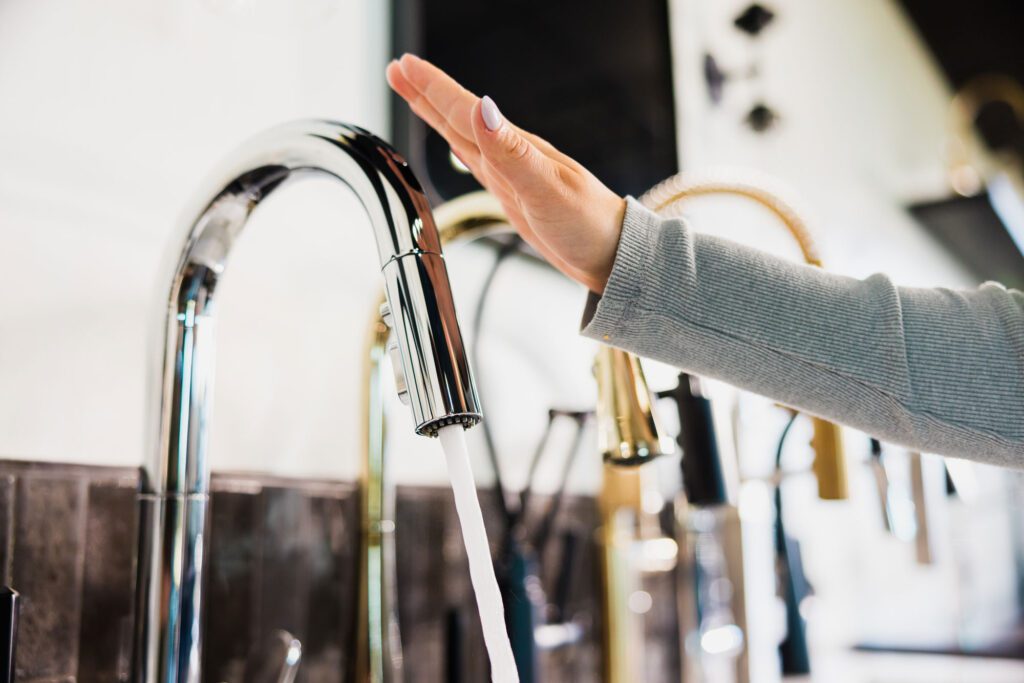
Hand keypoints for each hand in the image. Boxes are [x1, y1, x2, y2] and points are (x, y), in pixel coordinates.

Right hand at [386, 54, 625, 293]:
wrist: (613, 256)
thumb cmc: (589, 224)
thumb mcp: (547, 187)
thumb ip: (512, 151)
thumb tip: (483, 108)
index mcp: (516, 149)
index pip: (464, 111)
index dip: (432, 88)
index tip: (404, 66)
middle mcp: (512, 156)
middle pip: (459, 118)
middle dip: (426, 92)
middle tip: (398, 69)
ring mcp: (512, 174)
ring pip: (464, 136)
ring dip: (437, 113)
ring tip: (415, 94)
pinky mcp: (514, 195)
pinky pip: (478, 162)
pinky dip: (460, 146)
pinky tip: (456, 141)